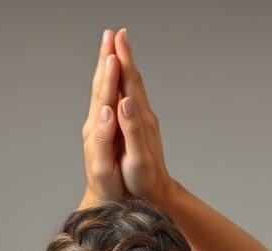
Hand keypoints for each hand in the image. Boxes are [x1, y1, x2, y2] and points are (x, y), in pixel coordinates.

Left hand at [81, 29, 125, 201]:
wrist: (103, 202)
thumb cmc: (108, 188)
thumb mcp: (103, 166)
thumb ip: (104, 136)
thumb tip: (108, 109)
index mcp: (98, 130)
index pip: (104, 95)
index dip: (110, 73)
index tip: (113, 51)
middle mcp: (96, 124)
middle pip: (101, 86)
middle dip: (106, 59)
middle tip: (110, 34)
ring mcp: (99, 126)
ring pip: (102, 90)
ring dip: (106, 66)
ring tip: (110, 46)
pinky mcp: (105, 130)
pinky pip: (107, 99)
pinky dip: (110, 82)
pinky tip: (113, 75)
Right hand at [82, 28, 174, 206]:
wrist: (157, 196)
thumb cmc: (144, 182)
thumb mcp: (138, 158)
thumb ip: (132, 129)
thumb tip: (124, 101)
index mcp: (139, 120)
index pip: (130, 84)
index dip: (122, 60)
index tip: (115, 38)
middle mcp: (142, 116)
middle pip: (131, 79)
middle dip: (122, 55)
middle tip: (114, 32)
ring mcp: (142, 121)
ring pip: (131, 87)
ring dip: (123, 65)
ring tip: (117, 49)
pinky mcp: (139, 127)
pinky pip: (130, 98)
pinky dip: (124, 83)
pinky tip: (121, 80)